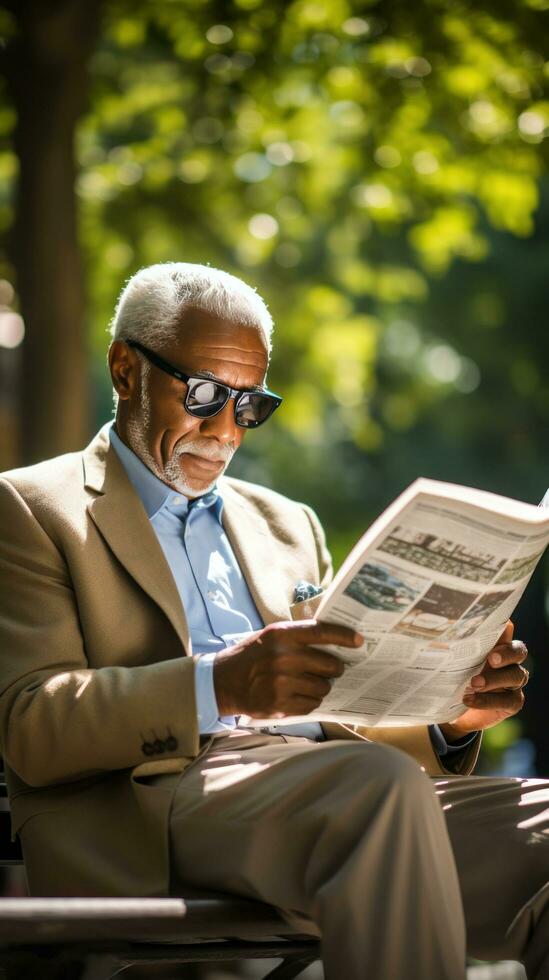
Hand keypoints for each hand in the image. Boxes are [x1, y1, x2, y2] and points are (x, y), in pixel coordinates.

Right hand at [213, 620, 361, 717]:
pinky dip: (311, 701)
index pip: (321, 632)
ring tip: (309, 682)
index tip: (360, 641)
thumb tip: (336, 640)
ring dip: (322, 686)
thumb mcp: (271, 635)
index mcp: (282, 635)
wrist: (224, 681)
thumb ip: (299, 635)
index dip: (344, 636)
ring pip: (324, 687)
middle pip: (330, 664)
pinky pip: (313, 704)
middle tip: (330, 668)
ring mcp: (282, 682)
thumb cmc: (253, 655)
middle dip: (334, 668)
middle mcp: (283, 657)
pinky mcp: (281, 704)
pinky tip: (299, 695)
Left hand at [439, 621, 528, 740]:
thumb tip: (429, 632)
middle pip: (519, 651)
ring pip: (517, 675)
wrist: (451, 712)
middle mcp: (508, 661)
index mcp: (494, 645)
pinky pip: (509, 700)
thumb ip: (446, 649)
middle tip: (490, 659)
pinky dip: (488, 700)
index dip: (504, 627)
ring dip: (495, 679)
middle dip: (506, 653)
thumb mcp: (446, 662)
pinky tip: (470, 700)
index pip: (506, 630)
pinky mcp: (512, 702)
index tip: (499, 625)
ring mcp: (512, 682)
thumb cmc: (450, 679)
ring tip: (474, 684)